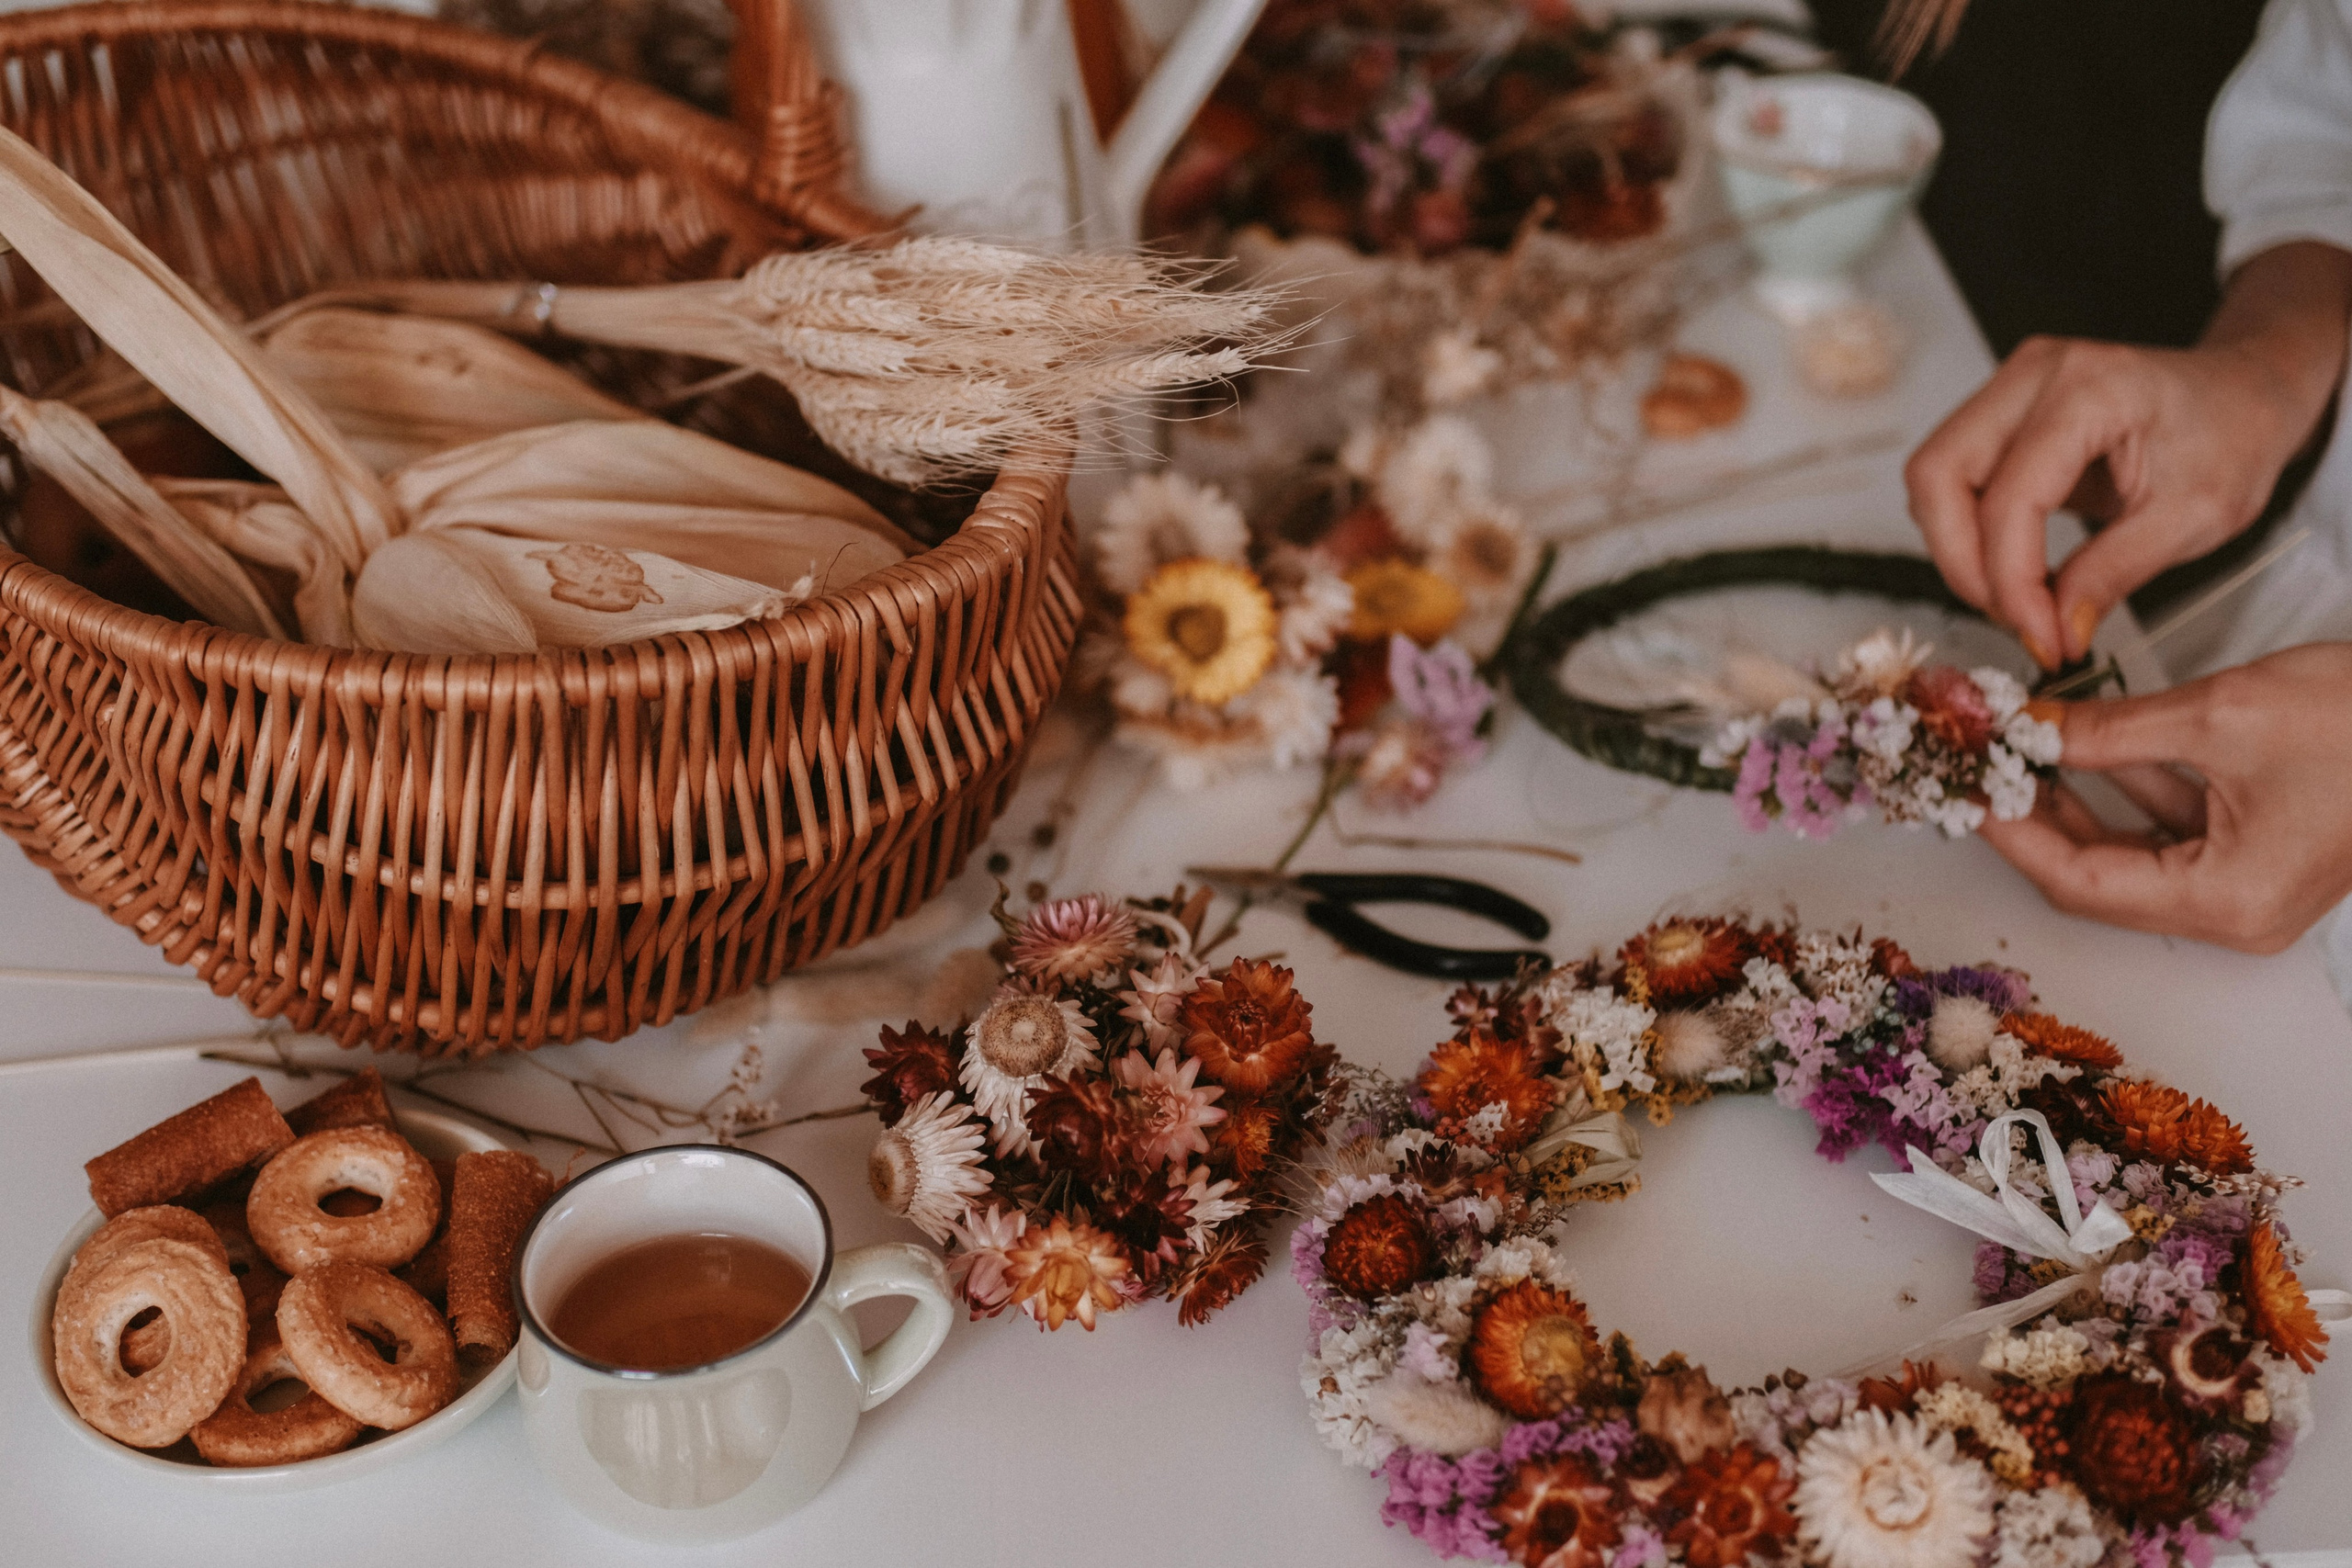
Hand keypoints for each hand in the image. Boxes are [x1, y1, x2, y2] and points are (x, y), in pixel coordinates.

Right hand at [1904, 242, 2351, 666]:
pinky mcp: (2000, 411)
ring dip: (1958, 550)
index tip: (2042, 639)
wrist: (2243, 392)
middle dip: (1962, 563)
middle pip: (1938, 475)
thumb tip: (2055, 630)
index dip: (2012, 581)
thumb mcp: (2195, 518)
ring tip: (2016, 597)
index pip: (2011, 497)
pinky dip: (1969, 532)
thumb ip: (2115, 574)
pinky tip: (2016, 567)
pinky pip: (1952, 478)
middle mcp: (2034, 374)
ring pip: (1932, 478)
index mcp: (2091, 388)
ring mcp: (2010, 386)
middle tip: (2013, 619)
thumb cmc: (2233, 434)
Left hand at [1980, 644, 2351, 952]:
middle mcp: (2232, 912)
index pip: (2078, 883)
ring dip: (2072, 797)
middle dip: (2034, 815)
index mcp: (2224, 902)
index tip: (1967, 784)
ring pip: (2127, 849)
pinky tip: (2078, 741)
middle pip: (2096, 876)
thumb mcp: (2220, 714)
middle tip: (1980, 763)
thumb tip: (2027, 728)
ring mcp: (2245, 886)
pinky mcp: (2257, 851)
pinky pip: (2168, 828)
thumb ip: (2110, 730)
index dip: (2012, 832)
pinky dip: (2123, 786)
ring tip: (2014, 744)